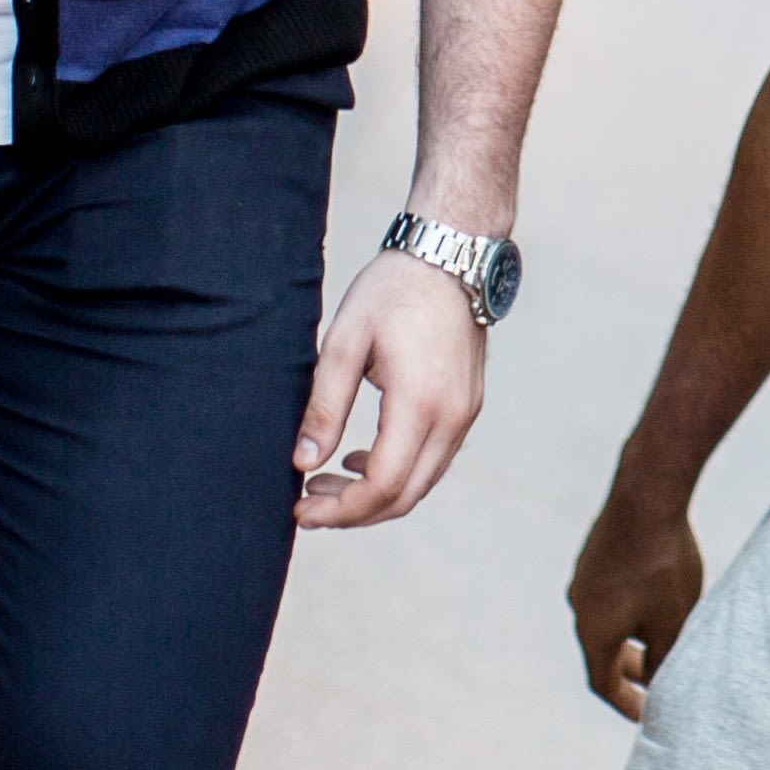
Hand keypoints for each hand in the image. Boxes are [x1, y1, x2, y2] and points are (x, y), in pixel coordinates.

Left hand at [294, 250, 484, 528]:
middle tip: (307, 505)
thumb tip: (303, 463)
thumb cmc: (392, 290)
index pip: (383, 484)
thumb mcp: (344, 341)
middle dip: (353, 512)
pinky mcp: (467, 407)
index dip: (341, 509)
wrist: (450, 256)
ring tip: (325, 483)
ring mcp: (465, 414)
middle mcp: (452, 417)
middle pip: (404, 496)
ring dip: (375, 496)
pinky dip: (398, 474)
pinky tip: (360, 459)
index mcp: (420, 402)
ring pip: (421, 484)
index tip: (301, 511)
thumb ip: (324, 406)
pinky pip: (433, 461)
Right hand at [569, 478, 703, 718]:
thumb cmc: (663, 565)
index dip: (627, 704)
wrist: (646, 495)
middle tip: (657, 680)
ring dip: (630, 638)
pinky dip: (628, 610)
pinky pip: (607, 596)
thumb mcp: (674, 623)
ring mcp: (583, 578)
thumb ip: (664, 661)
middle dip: (629, 671)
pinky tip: (654, 598)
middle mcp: (580, 608)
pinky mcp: (593, 555)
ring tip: (660, 639)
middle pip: (602, 653)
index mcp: (594, 633)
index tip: (648, 715)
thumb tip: (658, 682)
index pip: (604, 684)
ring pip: (605, 622)